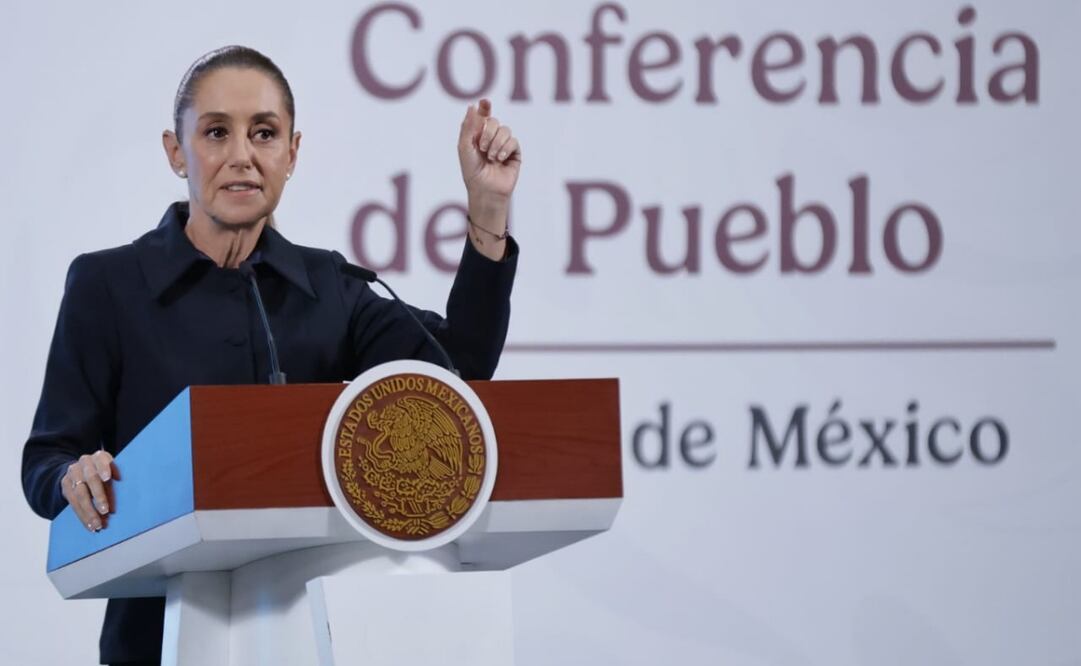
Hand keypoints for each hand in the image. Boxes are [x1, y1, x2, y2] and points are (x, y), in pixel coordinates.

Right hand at [61, 451, 114, 531]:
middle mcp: (85, 462)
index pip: (101, 460)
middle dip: (98, 496)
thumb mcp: (112, 470)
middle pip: (91, 479)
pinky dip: (82, 515)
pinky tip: (89, 525)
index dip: (104, 468)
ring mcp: (73, 473)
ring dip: (89, 511)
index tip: (108, 478)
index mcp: (100, 456)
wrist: (81, 468)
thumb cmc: (105, 472)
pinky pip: (72, 502)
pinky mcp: (66, 485)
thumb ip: (118, 478)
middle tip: (106, 511)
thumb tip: (132, 494)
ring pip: (80, 493)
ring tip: (97, 525)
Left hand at [457, 99, 521, 258]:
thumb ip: (468, 127)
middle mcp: (491, 137)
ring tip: (491, 157)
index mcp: (478, 134)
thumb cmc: (472, 171)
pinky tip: (500, 159)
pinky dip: (505, 149)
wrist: (485, 190)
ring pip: (505, 130)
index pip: (483, 115)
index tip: (485, 102)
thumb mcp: (465, 148)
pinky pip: (513, 141)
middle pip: (494, 121)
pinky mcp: (514, 153)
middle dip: (487, 133)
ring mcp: (503, 145)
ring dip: (496, 143)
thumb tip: (473, 106)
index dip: (485, 107)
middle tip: (482, 147)